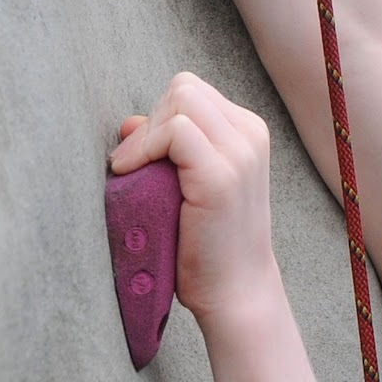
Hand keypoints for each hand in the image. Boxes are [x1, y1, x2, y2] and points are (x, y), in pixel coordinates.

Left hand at [109, 72, 279, 328]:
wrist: (236, 293)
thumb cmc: (208, 245)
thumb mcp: (188, 186)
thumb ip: (167, 149)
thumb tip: (130, 121)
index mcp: (248, 133)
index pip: (191, 92)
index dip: (159, 118)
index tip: (143, 158)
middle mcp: (250, 136)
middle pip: (184, 88)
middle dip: (152, 121)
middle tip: (137, 166)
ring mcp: (240, 153)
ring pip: (180, 98)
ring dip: (147, 133)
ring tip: (135, 172)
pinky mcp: (221, 175)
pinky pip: (175, 130)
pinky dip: (145, 147)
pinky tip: (131, 174)